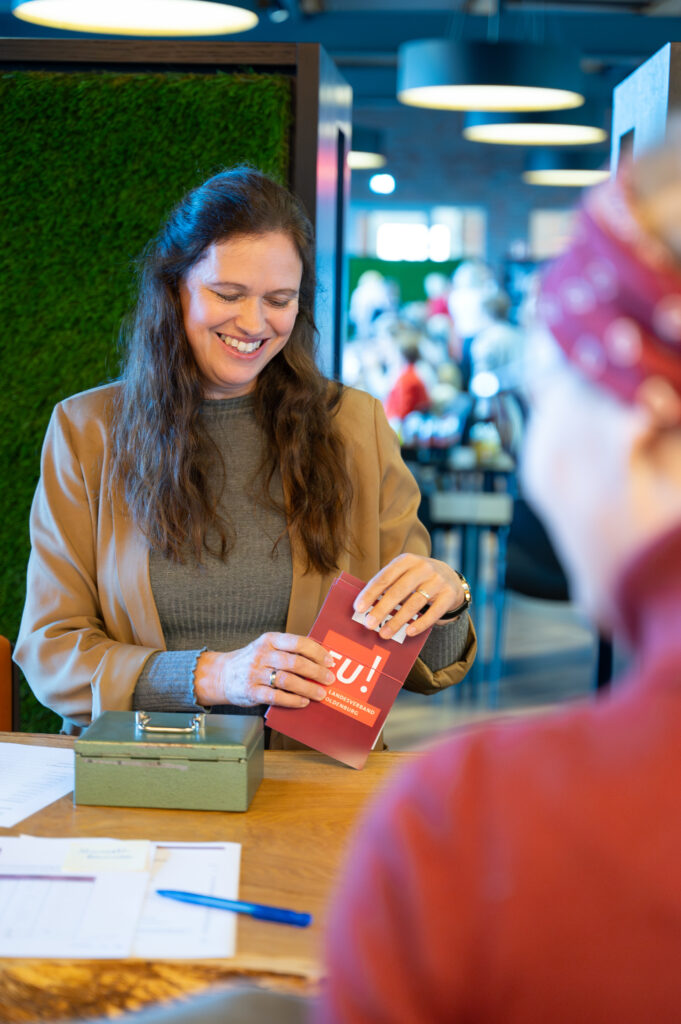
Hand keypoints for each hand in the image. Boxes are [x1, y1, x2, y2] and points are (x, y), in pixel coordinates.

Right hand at [194, 633, 335, 708]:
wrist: (221, 674)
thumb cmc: (253, 660)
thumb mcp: (267, 647)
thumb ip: (289, 649)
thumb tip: (321, 654)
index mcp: (269, 640)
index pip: (298, 642)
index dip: (317, 652)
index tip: (330, 661)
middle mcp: (262, 655)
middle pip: (294, 662)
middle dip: (316, 671)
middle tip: (329, 679)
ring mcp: (255, 674)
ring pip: (287, 680)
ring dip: (308, 688)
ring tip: (321, 694)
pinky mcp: (251, 692)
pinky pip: (276, 697)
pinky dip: (293, 700)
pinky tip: (304, 702)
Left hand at [354, 554, 465, 639]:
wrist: (450, 578)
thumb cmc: (417, 579)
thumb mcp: (404, 574)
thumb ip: (387, 586)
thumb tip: (365, 608)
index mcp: (406, 560)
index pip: (384, 577)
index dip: (370, 593)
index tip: (358, 609)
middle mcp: (423, 567)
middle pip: (398, 591)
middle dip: (382, 609)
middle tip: (369, 624)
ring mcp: (438, 581)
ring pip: (414, 603)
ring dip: (397, 620)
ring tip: (384, 634)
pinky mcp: (449, 595)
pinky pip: (434, 612)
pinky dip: (420, 623)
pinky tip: (409, 632)